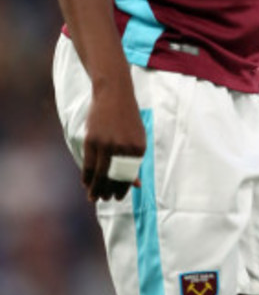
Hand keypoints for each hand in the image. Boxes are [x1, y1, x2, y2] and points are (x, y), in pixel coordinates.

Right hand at [82, 85, 146, 202]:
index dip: (122, 190)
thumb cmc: (127, 118)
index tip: (116, 197)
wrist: (114, 95)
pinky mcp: (92, 141)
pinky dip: (86, 176)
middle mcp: (123, 149)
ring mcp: (107, 145)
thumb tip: (137, 185)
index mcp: (138, 149)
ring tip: (93, 197)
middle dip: (107, 192)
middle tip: (103, 199)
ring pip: (100, 175)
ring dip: (95, 189)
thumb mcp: (137, 138)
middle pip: (113, 178)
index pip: (129, 177)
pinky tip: (85, 183)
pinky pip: (88, 165)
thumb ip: (135, 161)